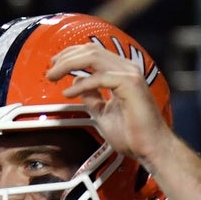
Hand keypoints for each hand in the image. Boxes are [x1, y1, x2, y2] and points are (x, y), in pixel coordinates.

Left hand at [46, 43, 175, 167]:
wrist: (151, 148)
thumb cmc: (131, 134)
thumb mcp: (102, 113)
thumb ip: (91, 97)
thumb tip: (76, 83)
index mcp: (121, 72)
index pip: (93, 52)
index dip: (70, 55)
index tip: (54, 65)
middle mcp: (126, 69)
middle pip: (91, 50)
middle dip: (66, 57)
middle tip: (49, 71)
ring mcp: (130, 75)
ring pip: (94, 57)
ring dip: (69, 64)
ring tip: (52, 76)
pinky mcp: (131, 85)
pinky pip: (100, 78)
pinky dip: (82, 85)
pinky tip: (68, 94)